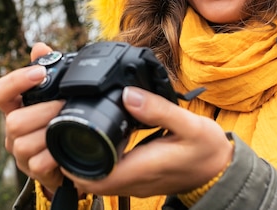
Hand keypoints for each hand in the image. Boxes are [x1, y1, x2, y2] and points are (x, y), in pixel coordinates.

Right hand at [0, 42, 64, 193]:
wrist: (70, 156)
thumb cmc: (58, 120)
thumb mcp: (55, 94)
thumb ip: (49, 69)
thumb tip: (40, 47)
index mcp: (15, 106)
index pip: (0, 92)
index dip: (16, 81)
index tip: (39, 72)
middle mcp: (12, 130)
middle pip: (13, 121)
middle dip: (42, 111)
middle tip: (64, 104)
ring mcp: (20, 152)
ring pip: (23, 144)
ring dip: (48, 132)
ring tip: (67, 124)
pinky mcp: (33, 171)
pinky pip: (37, 165)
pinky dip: (54, 156)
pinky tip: (66, 147)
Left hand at [64, 86, 232, 197]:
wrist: (220, 170)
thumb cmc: (207, 150)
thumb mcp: (189, 124)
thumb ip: (158, 110)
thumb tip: (128, 94)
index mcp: (140, 169)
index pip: (92, 177)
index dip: (68, 162)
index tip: (59, 136)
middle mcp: (131, 180)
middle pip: (86, 179)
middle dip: (65, 159)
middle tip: (56, 128)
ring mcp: (133, 181)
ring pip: (94, 178)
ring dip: (77, 159)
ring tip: (68, 129)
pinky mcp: (135, 177)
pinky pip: (106, 173)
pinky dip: (93, 159)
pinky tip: (91, 136)